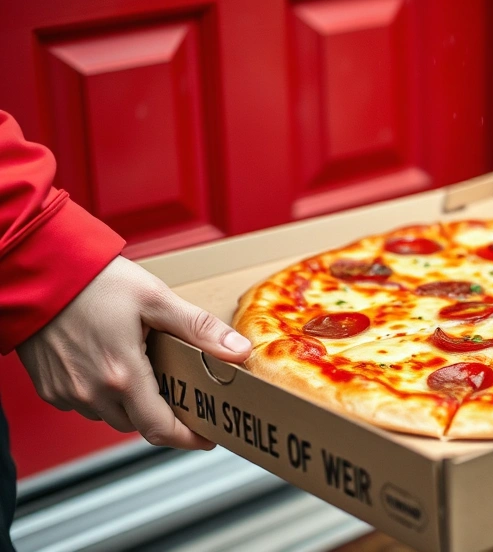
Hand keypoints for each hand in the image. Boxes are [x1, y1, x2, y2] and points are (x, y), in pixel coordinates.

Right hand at [15, 256, 251, 449]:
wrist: (37, 271)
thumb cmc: (93, 281)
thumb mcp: (156, 299)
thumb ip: (199, 329)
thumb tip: (238, 350)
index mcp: (122, 376)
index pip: (160, 429)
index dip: (188, 438)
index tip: (208, 437)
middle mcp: (91, 392)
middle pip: (138, 423)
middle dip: (164, 414)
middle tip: (184, 394)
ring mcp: (67, 392)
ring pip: (111, 415)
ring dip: (133, 404)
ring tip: (150, 374)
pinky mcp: (50, 387)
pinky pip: (86, 404)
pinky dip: (105, 394)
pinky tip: (114, 366)